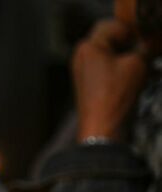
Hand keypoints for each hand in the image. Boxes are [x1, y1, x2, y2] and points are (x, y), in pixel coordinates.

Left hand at [74, 19, 147, 141]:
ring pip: (112, 57)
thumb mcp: (137, 64)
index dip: (132, 32)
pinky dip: (124, 72)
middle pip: (111, 42)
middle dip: (131, 46)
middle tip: (146, 54)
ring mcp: (84, 72)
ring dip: (130, 60)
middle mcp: (81, 57)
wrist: (103, 128)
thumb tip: (146, 43)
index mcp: (88, 47)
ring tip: (146, 68)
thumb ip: (143, 48)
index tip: (144, 41)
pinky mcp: (89, 85)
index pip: (113, 26)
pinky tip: (141, 79)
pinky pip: (109, 71)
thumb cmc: (114, 97)